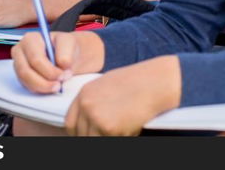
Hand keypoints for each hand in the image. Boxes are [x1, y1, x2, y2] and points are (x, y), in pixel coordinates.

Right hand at [11, 32, 80, 92]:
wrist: (67, 56)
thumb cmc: (65, 48)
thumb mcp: (69, 43)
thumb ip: (66, 52)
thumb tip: (62, 65)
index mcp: (30, 39)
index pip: (35, 59)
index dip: (49, 70)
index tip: (63, 76)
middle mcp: (20, 51)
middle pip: (26, 72)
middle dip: (44, 81)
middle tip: (59, 85)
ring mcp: (18, 65)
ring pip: (25, 81)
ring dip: (42, 87)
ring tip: (57, 87)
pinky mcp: (21, 77)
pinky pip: (27, 87)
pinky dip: (40, 90)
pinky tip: (50, 88)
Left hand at [65, 56, 181, 135]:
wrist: (154, 82)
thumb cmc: (137, 82)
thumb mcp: (107, 86)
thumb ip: (94, 102)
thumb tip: (89, 121)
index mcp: (84, 94)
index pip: (70, 123)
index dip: (77, 133)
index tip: (85, 135)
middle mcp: (86, 106)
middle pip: (81, 135)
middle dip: (92, 137)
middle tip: (107, 134)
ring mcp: (96, 117)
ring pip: (95, 139)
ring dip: (107, 137)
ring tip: (124, 126)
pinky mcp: (109, 128)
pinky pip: (112, 141)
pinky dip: (123, 137)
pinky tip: (132, 126)